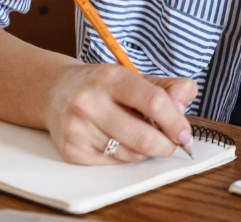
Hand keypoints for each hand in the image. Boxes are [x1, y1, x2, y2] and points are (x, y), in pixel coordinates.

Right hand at [44, 63, 197, 164]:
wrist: (55, 92)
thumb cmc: (103, 87)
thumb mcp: (134, 78)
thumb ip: (167, 87)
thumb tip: (185, 98)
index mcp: (110, 77)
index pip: (153, 101)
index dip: (175, 121)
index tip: (185, 133)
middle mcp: (89, 102)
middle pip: (143, 137)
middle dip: (166, 145)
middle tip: (172, 143)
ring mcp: (78, 128)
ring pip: (130, 154)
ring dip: (146, 150)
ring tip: (141, 135)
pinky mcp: (72, 151)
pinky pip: (114, 163)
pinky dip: (126, 156)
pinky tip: (120, 141)